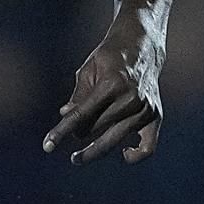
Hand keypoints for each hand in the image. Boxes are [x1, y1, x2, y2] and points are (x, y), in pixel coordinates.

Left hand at [42, 33, 162, 164]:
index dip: (61, 132)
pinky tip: (123, 153)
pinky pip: (148, 148)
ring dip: (93, 150)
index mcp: (111, 84)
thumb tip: (65, 116)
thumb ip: (78, 96)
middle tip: (71, 133)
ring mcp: (145, 109)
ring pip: (113, 140)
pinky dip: (135, 156)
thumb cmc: (110, 58)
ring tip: (78, 157)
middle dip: (77, 134)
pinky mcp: (156, 116)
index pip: (80, 115)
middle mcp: (130, 98)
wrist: (143, 46)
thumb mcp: (88, 71)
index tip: (47, 146)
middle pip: (94, 130)